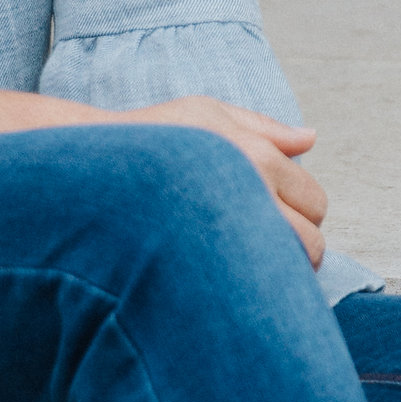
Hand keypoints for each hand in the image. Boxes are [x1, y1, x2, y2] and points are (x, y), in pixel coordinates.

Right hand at [0, 85, 328, 266]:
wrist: (85, 172)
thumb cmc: (146, 136)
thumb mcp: (203, 111)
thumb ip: (262, 126)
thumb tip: (309, 138)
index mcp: (257, 156)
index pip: (315, 201)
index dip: (303, 215)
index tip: (281, 221)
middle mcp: (252, 192)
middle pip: (310, 243)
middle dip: (298, 252)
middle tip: (265, 254)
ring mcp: (226, 232)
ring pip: (284, 273)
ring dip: (275, 277)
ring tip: (244, 270)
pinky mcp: (203, 265)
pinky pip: (249, 290)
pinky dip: (248, 290)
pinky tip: (225, 281)